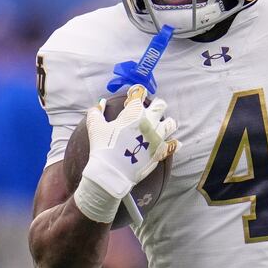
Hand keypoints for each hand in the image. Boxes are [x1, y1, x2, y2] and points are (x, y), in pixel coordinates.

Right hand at [83, 84, 179, 198]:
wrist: (112, 172)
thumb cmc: (103, 147)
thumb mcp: (95, 127)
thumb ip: (96, 113)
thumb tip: (98, 105)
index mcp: (134, 112)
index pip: (139, 94)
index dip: (136, 94)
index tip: (132, 98)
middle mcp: (150, 122)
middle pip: (160, 105)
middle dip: (156, 105)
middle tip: (150, 109)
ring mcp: (157, 137)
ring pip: (171, 124)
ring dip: (166, 123)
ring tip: (160, 126)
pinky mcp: (161, 151)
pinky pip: (173, 144)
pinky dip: (172, 143)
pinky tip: (169, 143)